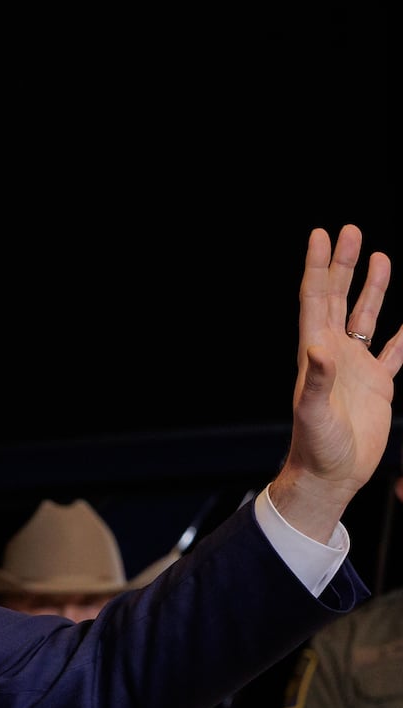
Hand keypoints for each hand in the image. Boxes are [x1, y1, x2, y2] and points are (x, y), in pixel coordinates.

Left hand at [270, 224, 398, 541]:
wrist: (331, 475)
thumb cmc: (316, 447)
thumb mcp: (314, 413)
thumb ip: (318, 380)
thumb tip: (319, 346)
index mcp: (315, 353)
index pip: (315, 299)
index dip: (318, 267)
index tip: (321, 235)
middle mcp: (333, 353)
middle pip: (338, 298)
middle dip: (344, 265)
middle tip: (351, 230)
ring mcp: (356, 367)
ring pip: (366, 317)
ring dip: (371, 288)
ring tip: (380, 256)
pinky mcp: (378, 385)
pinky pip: (395, 351)